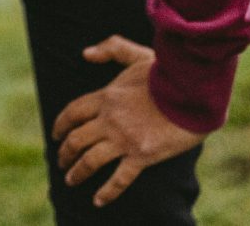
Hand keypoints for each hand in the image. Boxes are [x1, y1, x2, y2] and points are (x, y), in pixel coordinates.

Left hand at [52, 35, 207, 207]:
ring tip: (70, 180)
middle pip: (77, 139)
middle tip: (62, 161)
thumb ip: (112, 49)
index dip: (61, 125)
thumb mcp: (138, 54)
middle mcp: (109, 119)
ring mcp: (124, 139)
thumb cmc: (168, 72)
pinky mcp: (142, 156)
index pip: (73, 112)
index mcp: (107, 96)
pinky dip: (107, 192)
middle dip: (65, 152)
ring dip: (77, 172)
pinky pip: (119, 179)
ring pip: (90, 160)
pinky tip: (97, 201)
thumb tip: (86, 54)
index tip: (56, 135)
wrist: (193, 91)